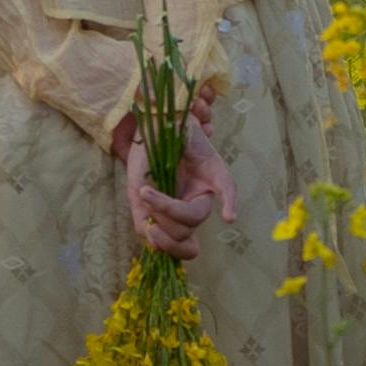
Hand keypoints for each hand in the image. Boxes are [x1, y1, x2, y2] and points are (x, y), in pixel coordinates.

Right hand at [122, 110, 232, 261]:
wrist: (155, 120)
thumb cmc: (146, 155)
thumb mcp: (136, 189)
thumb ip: (143, 217)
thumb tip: (152, 239)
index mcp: (177, 213)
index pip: (179, 242)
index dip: (168, 245)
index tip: (151, 231)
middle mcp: (193, 204)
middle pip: (184, 230)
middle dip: (161, 219)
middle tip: (144, 198)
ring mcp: (206, 190)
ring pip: (195, 215)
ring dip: (167, 208)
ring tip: (145, 190)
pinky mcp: (217, 170)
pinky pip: (228, 190)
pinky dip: (229, 204)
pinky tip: (229, 217)